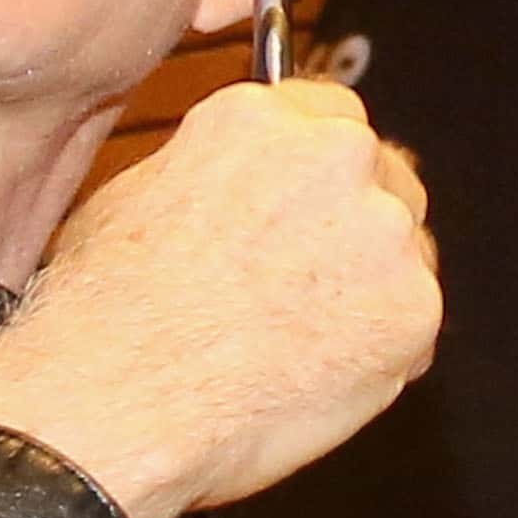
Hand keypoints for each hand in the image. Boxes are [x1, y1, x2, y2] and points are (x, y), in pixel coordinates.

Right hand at [0, 78, 440, 517]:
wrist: (118, 401)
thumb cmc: (104, 316)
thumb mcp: (135, 200)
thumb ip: (214, 176)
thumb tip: (236, 188)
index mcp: (260, 119)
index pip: (332, 117)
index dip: (322, 173)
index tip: (313, 207)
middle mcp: (334, 156)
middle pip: (384, 178)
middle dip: (356, 229)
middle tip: (310, 288)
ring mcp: (382, 231)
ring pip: (405, 256)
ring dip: (370, 294)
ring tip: (295, 347)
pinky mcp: (413, 308)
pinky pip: (414, 332)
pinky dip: (382, 358)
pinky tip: (317, 381)